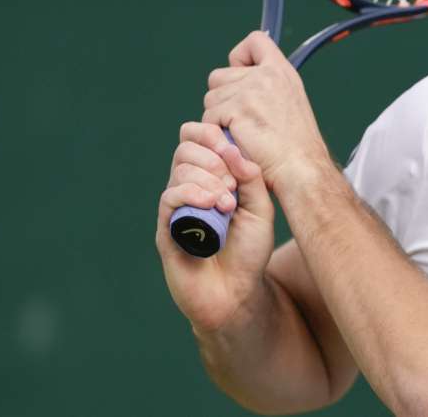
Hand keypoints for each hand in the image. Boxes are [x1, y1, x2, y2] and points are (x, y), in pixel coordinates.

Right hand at [155, 121, 274, 332]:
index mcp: (211, 178)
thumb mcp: (261, 210)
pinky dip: (191, 194)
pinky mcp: (167, 229)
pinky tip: (211, 205)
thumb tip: (233, 147)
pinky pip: (169, 198)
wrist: (236, 293)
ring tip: (228, 204)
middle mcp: (190, 188)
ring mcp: (176, 208)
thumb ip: (251, 178)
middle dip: (212, 159)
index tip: (231, 149)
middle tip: (233, 185)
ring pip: (179, 171)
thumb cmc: (249, 252)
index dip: (211, 135)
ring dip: (207, 179)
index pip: (198, 139)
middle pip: (186, 149)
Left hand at [202, 30, 331, 189]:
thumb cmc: (295, 145)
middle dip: (222, 98)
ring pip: (210, 99)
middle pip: (219, 76)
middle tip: (240, 120)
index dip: (240, 56)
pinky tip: (234, 142)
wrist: (299, 168)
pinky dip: (216, 132)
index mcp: (281, 71)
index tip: (242, 74)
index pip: (255, 41)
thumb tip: (242, 81)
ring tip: (240, 134)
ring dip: (218, 118)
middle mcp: (265, 76)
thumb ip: (268, 86)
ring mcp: (249, 92)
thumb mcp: (291, 102)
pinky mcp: (235, 110)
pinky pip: (209, 117)